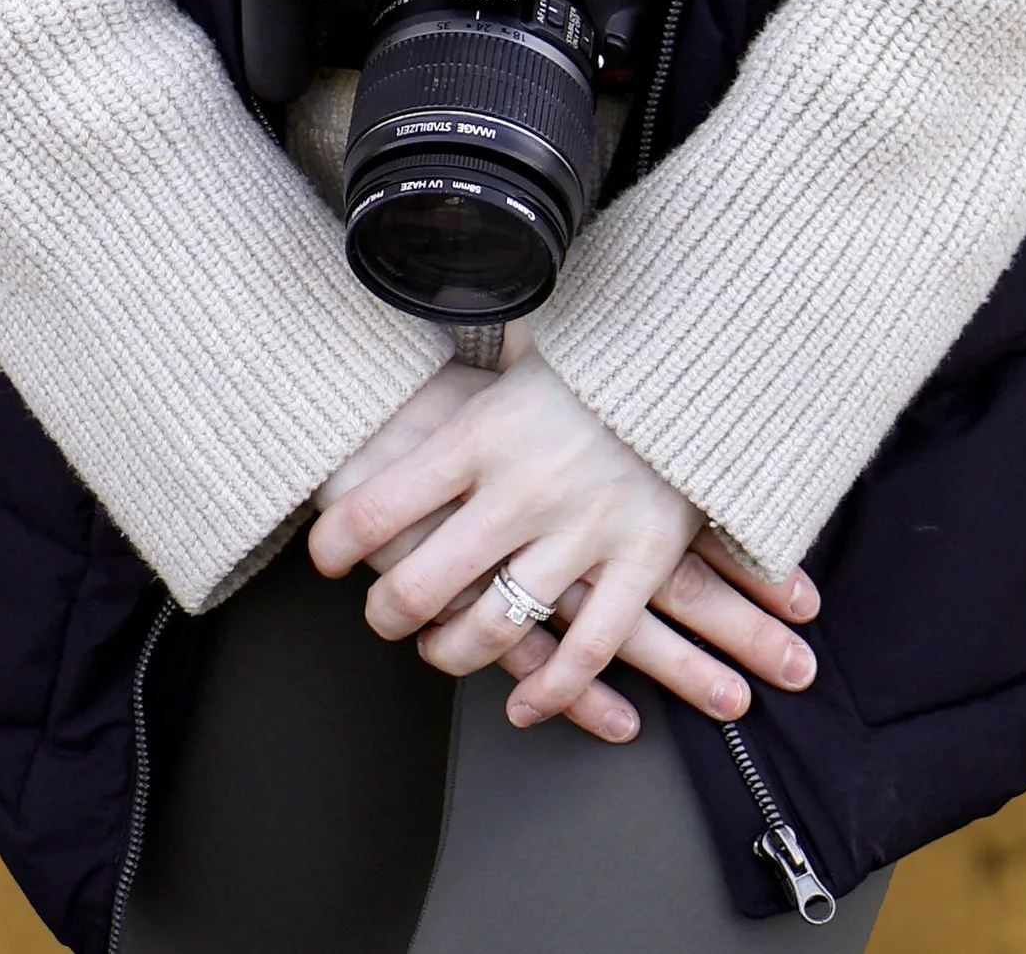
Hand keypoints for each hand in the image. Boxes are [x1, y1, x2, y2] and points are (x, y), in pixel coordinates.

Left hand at [308, 350, 817, 741]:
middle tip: (383, 615)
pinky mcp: (640, 562)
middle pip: (424, 585)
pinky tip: (525, 703)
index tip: (325, 555)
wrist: (700, 356)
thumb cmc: (595, 357)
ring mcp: (583, 532)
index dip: (336, 542)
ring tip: (440, 651)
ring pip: (496, 628)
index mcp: (482, 433)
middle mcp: (523, 489)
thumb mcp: (514, 349)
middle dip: (388, 614)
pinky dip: (552, 689)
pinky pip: (588, 650)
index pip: (379, 505)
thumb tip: (398, 321)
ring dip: (453, 654)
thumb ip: (463, 371)